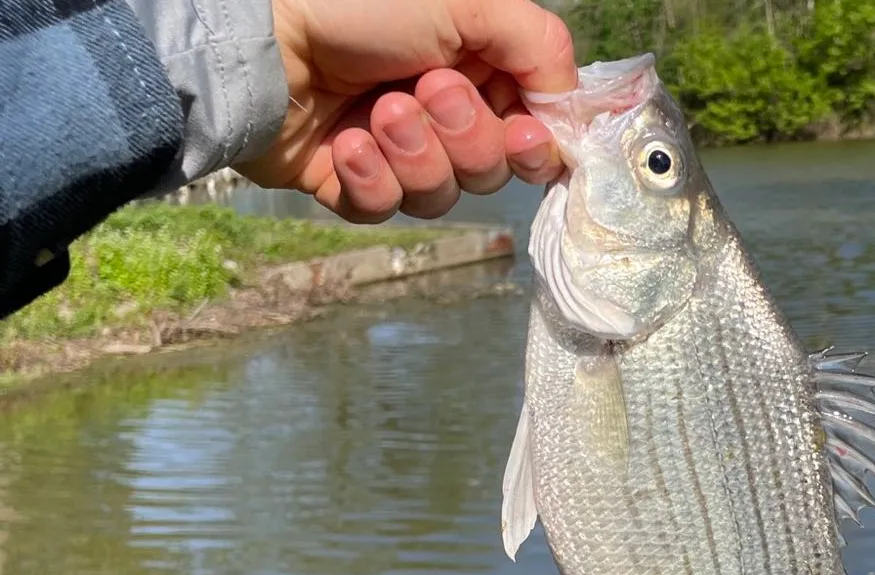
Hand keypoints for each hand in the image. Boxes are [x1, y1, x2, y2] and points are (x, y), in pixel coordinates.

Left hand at [242, 0, 575, 222]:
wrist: (259, 42)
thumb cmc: (357, 5)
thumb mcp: (466, 1)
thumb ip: (539, 46)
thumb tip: (572, 107)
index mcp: (475, 66)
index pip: (534, 129)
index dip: (535, 143)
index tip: (525, 135)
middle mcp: (441, 111)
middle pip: (493, 168)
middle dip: (466, 138)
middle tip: (426, 93)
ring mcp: (398, 152)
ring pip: (445, 194)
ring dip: (417, 155)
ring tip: (378, 113)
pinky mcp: (355, 185)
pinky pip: (389, 211)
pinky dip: (373, 179)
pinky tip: (348, 144)